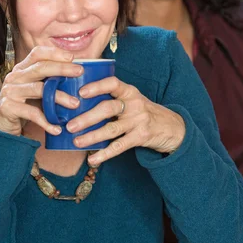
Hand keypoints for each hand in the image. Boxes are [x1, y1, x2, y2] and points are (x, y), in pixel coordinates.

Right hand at [0, 47, 82, 135]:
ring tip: (75, 104)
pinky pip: (32, 113)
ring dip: (59, 97)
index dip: (55, 52)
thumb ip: (49, 82)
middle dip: (62, 68)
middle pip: (40, 67)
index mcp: (22, 69)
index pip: (37, 53)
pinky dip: (47, 122)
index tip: (73, 57)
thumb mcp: (35, 91)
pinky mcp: (7, 107)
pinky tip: (57, 128)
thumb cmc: (23, 107)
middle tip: (79, 72)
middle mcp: (15, 77)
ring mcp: (10, 91)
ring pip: (39, 89)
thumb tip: (77, 77)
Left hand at [65, 76, 185, 164]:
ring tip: (76, 142)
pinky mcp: (141, 137)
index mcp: (129, 91)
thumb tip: (79, 104)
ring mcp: (138, 120)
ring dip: (92, 136)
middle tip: (70, 126)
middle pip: (108, 109)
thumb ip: (113, 99)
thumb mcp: (132, 100)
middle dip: (87, 118)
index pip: (112, 83)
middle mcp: (134, 104)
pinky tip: (92, 159)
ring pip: (111, 129)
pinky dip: (105, 154)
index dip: (97, 87)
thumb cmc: (144, 111)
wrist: (173, 127)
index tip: (81, 92)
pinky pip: (120, 146)